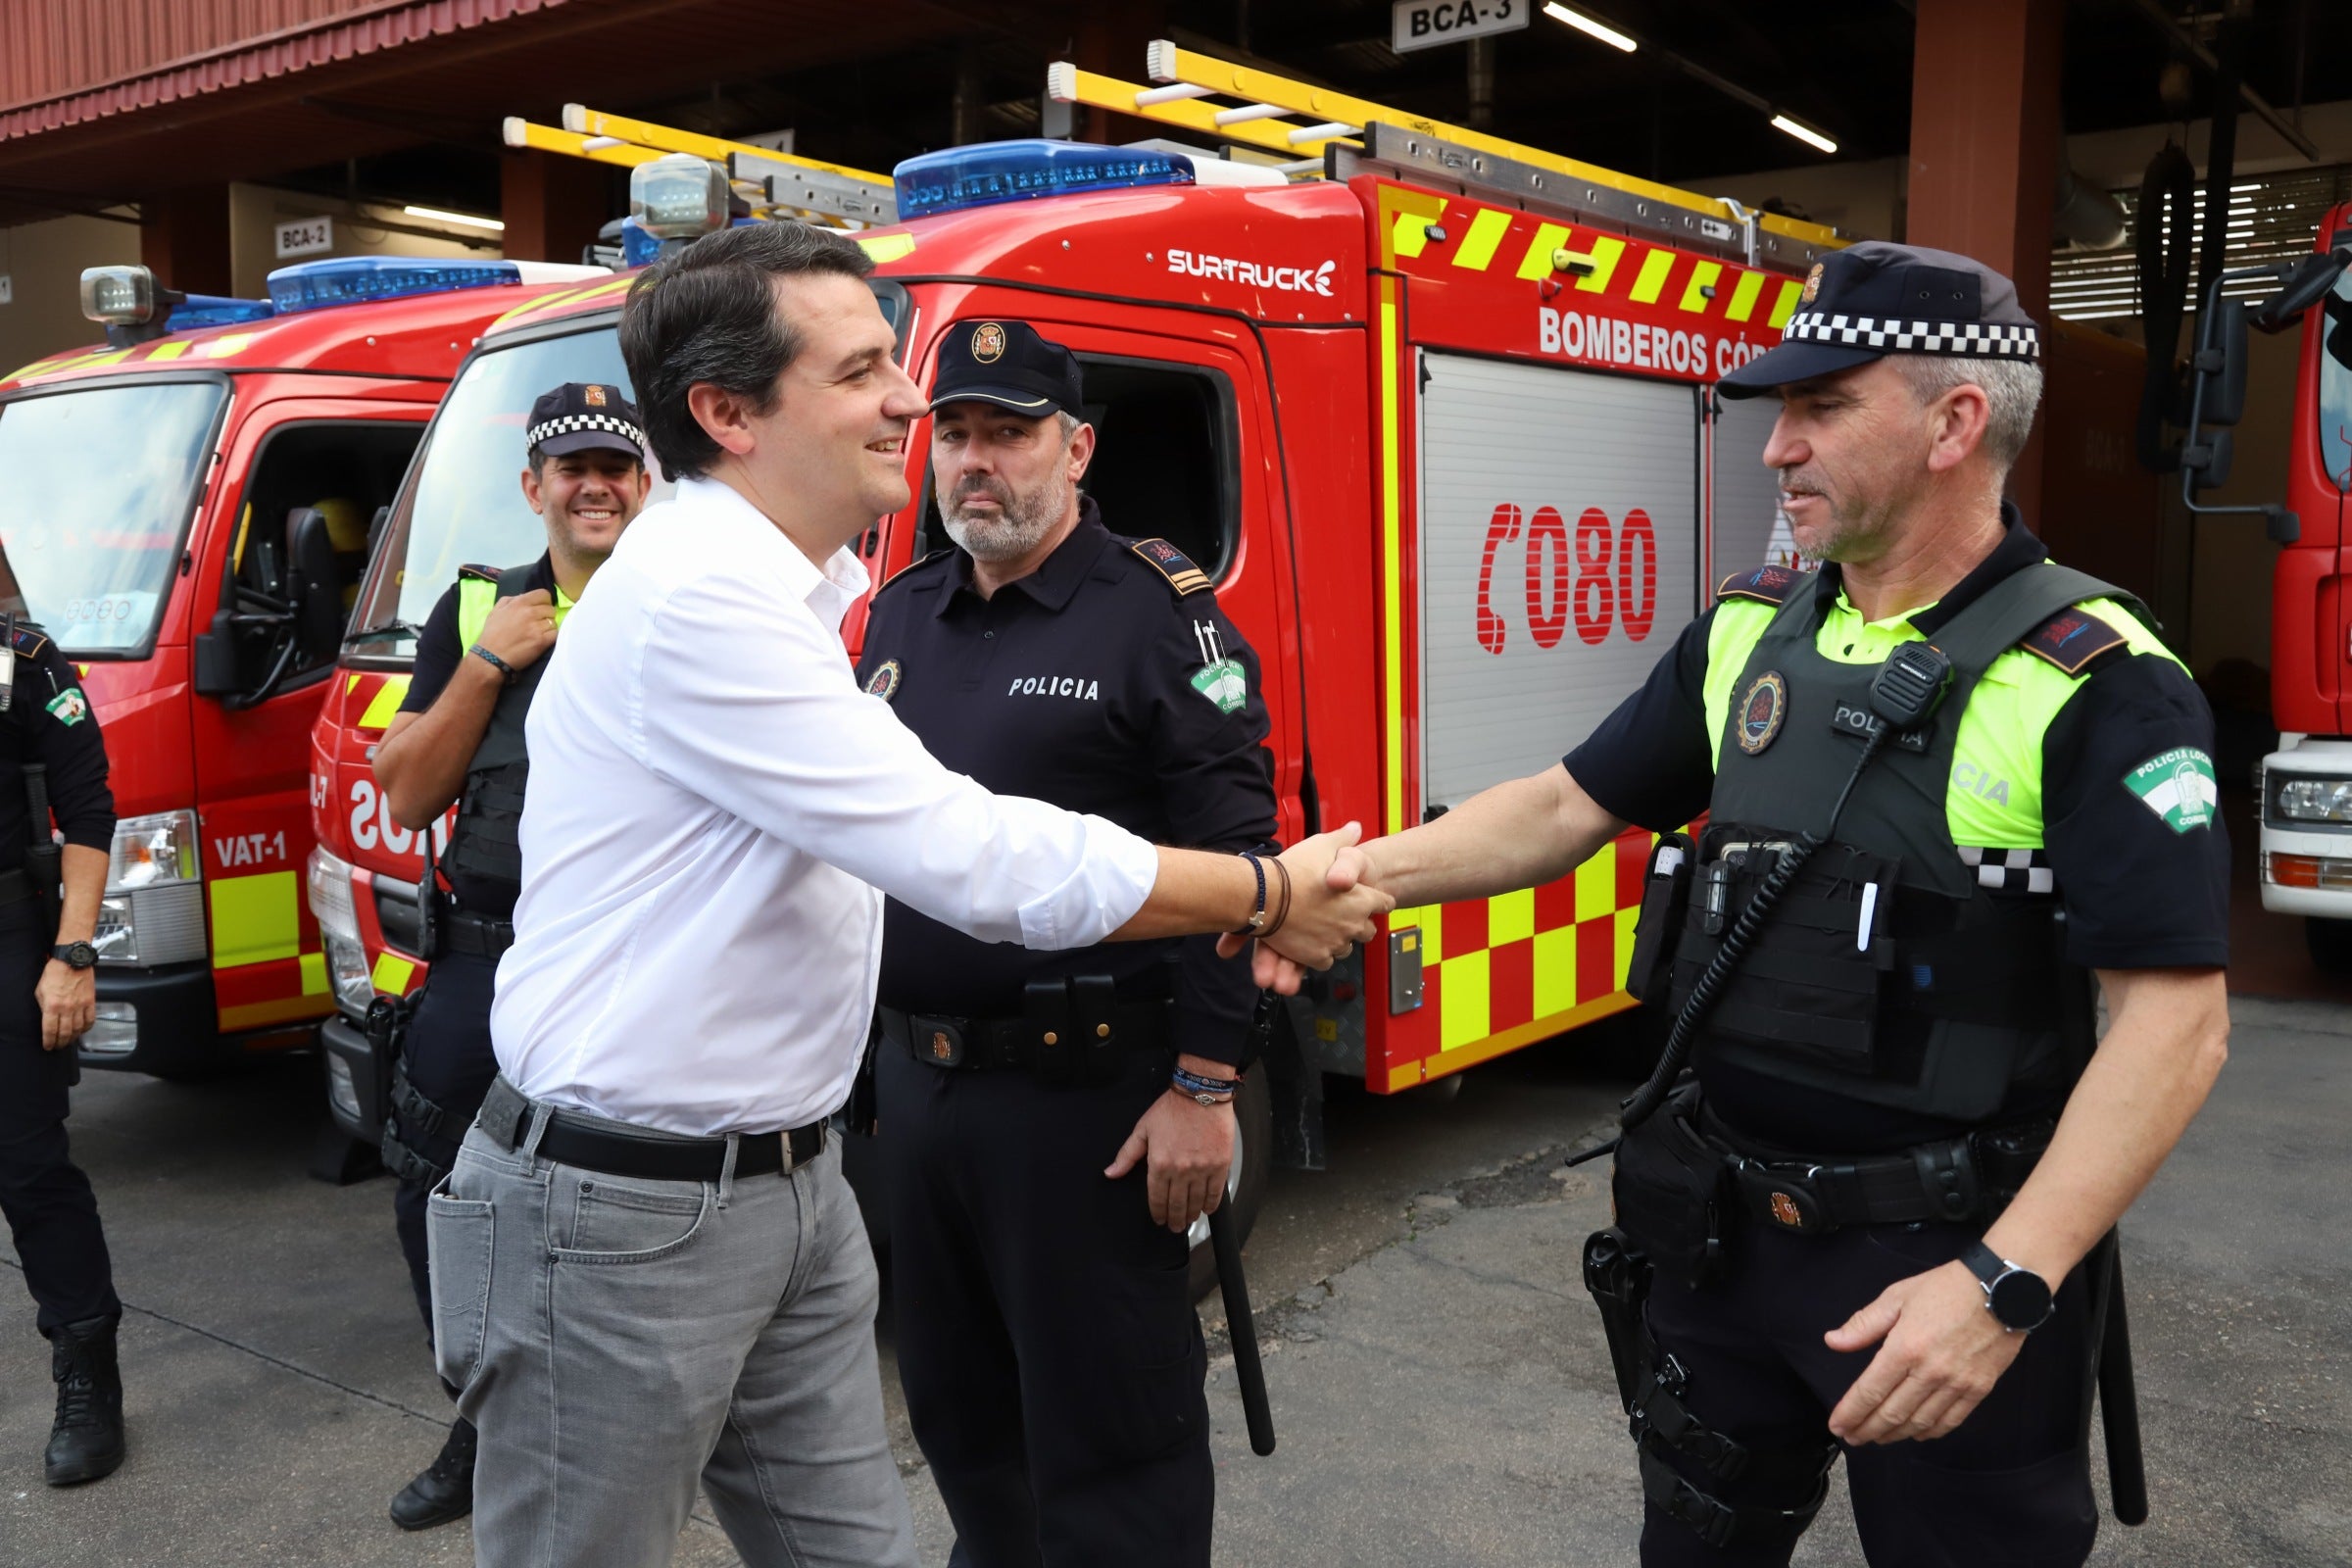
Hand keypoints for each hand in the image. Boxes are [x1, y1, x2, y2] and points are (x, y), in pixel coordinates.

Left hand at [38, 960, 93, 1049]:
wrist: (72, 960)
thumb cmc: (55, 972)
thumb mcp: (40, 990)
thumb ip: (43, 1006)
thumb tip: (46, 1018)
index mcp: (52, 1005)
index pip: (50, 1031)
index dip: (49, 1042)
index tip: (48, 1046)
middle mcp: (67, 1008)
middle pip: (65, 1033)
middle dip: (61, 1043)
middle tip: (58, 1046)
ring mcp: (80, 1005)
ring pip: (78, 1029)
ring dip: (73, 1038)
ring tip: (69, 1040)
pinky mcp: (90, 1001)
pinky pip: (90, 1020)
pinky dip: (86, 1028)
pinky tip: (82, 1030)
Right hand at [476, 589, 560, 671]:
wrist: (491, 657)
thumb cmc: (491, 634)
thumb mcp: (496, 611)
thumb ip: (510, 600)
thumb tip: (523, 596)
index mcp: (519, 603)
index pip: (544, 594)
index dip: (544, 601)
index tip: (539, 608)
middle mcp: (530, 612)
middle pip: (551, 609)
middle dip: (545, 615)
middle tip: (537, 623)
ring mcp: (537, 627)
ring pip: (553, 622)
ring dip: (548, 627)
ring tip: (538, 633)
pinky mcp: (542, 641)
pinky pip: (555, 634)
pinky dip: (551, 637)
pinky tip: (541, 640)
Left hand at [1105, 1089, 1236, 1231]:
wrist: (1201, 1094)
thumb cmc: (1172, 1109)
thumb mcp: (1143, 1130)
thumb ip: (1127, 1155)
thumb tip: (1111, 1173)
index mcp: (1159, 1164)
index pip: (1157, 1198)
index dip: (1157, 1213)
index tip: (1159, 1219)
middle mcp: (1181, 1170)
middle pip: (1177, 1205)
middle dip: (1175, 1220)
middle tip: (1175, 1227)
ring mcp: (1202, 1169)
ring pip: (1197, 1202)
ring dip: (1192, 1215)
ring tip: (1189, 1220)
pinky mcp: (1220, 1165)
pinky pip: (1216, 1192)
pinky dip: (1211, 1204)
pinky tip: (1207, 1209)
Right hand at [1216, 822, 1390, 977]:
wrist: (1264, 896)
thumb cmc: (1294, 872)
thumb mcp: (1322, 846)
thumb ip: (1343, 839)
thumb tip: (1355, 829)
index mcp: (1362, 899)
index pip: (1385, 904)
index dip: (1377, 900)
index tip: (1370, 900)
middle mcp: (1353, 924)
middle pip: (1368, 930)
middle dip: (1358, 923)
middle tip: (1343, 915)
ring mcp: (1335, 942)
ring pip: (1346, 946)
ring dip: (1338, 938)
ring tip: (1323, 927)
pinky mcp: (1316, 957)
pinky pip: (1326, 960)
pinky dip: (1320, 952)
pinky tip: (1310, 940)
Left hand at [1824, 1259, 2028, 1443]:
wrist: (2001, 1290)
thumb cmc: (1945, 1288)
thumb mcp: (1897, 1297)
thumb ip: (1863, 1324)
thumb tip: (1833, 1341)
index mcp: (1904, 1348)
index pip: (1870, 1391)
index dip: (1851, 1412)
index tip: (1837, 1425)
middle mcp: (1929, 1372)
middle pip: (1892, 1413)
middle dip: (1867, 1429)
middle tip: (1852, 1438)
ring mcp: (1956, 1384)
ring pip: (1919, 1421)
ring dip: (1895, 1435)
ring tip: (1878, 1438)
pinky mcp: (1978, 1389)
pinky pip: (1951, 1420)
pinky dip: (1930, 1432)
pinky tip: (1916, 1434)